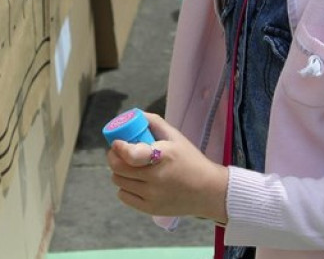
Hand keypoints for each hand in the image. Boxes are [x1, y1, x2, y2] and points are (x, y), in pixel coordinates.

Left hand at [106, 112, 228, 222]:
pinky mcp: (150, 208)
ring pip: (118, 181)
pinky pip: (123, 196)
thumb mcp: (176, 137)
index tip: (117, 143)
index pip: (131, 155)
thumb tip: (133, 114)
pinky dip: (125, 187)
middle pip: (118, 167)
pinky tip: (135, 181)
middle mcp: (155, 178)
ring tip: (129, 167)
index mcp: (163, 156)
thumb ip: (154, 123)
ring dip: (119, 172)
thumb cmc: (190, 160)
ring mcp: (152, 195)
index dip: (119, 148)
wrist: (208, 191)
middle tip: (119, 152)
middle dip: (114, 157)